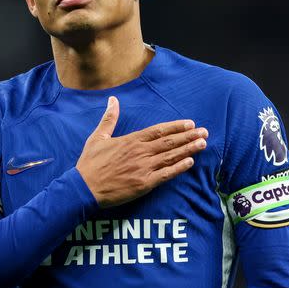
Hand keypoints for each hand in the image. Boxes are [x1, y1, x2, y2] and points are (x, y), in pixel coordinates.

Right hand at [76, 96, 208, 207]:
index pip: (159, 130)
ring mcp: (143, 168)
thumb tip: (112, 99)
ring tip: (203, 144)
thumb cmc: (90, 163)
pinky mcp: (144, 184)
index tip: (190, 124)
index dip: (176, 127)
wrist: (84, 188)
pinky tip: (190, 163)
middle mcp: (140, 152)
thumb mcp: (98, 137)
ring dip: (188, 150)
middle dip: (188, 137)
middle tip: (205, 132)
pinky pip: (165, 175)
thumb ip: (109, 118)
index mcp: (131, 140)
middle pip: (169, 142)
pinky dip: (178, 168)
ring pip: (171, 156)